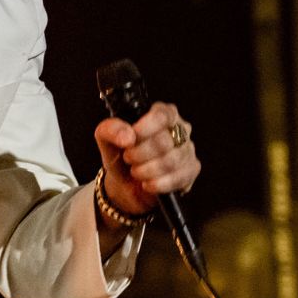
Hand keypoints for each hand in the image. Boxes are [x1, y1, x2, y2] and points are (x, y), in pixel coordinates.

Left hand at [94, 100, 200, 216]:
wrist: (126, 183)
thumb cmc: (120, 155)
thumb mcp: (106, 139)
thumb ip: (110, 130)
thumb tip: (127, 137)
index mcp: (162, 114)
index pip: (162, 115)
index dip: (145, 129)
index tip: (129, 141)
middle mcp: (180, 128)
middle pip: (164, 141)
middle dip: (140, 154)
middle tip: (128, 159)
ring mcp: (188, 149)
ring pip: (171, 161)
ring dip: (147, 170)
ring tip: (136, 171)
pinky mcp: (191, 170)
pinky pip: (179, 177)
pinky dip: (158, 184)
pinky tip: (147, 184)